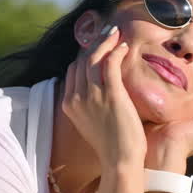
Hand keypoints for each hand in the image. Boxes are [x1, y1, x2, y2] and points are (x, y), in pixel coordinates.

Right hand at [61, 25, 146, 165]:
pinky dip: (116, 51)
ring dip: (105, 41)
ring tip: (116, 32)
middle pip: (82, 60)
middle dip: (95, 42)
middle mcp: (76, 97)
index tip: (97, 46)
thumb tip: (97, 91)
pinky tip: (124, 47)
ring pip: (94, 57)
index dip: (85, 55)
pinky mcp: (111, 94)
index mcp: (69, 103)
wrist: (119, 160)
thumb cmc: (110, 145)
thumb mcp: (91, 122)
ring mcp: (92, 95)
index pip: (73, 70)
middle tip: (108, 32)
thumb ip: (89, 105)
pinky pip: (111, 64)